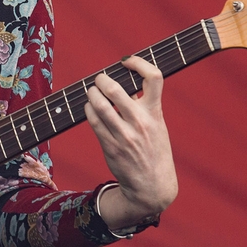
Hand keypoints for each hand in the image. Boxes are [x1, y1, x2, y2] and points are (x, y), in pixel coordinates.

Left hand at [84, 56, 177, 228]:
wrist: (152, 184)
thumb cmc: (154, 150)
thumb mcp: (158, 125)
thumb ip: (145, 105)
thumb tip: (122, 81)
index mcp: (155, 113)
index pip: (154, 77)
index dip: (139, 62)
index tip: (126, 62)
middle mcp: (140, 122)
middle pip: (115, 89)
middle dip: (102, 80)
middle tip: (99, 80)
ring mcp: (124, 134)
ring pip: (99, 104)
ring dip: (91, 94)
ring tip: (91, 93)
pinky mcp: (110, 146)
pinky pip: (93, 121)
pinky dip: (88, 110)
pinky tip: (90, 109)